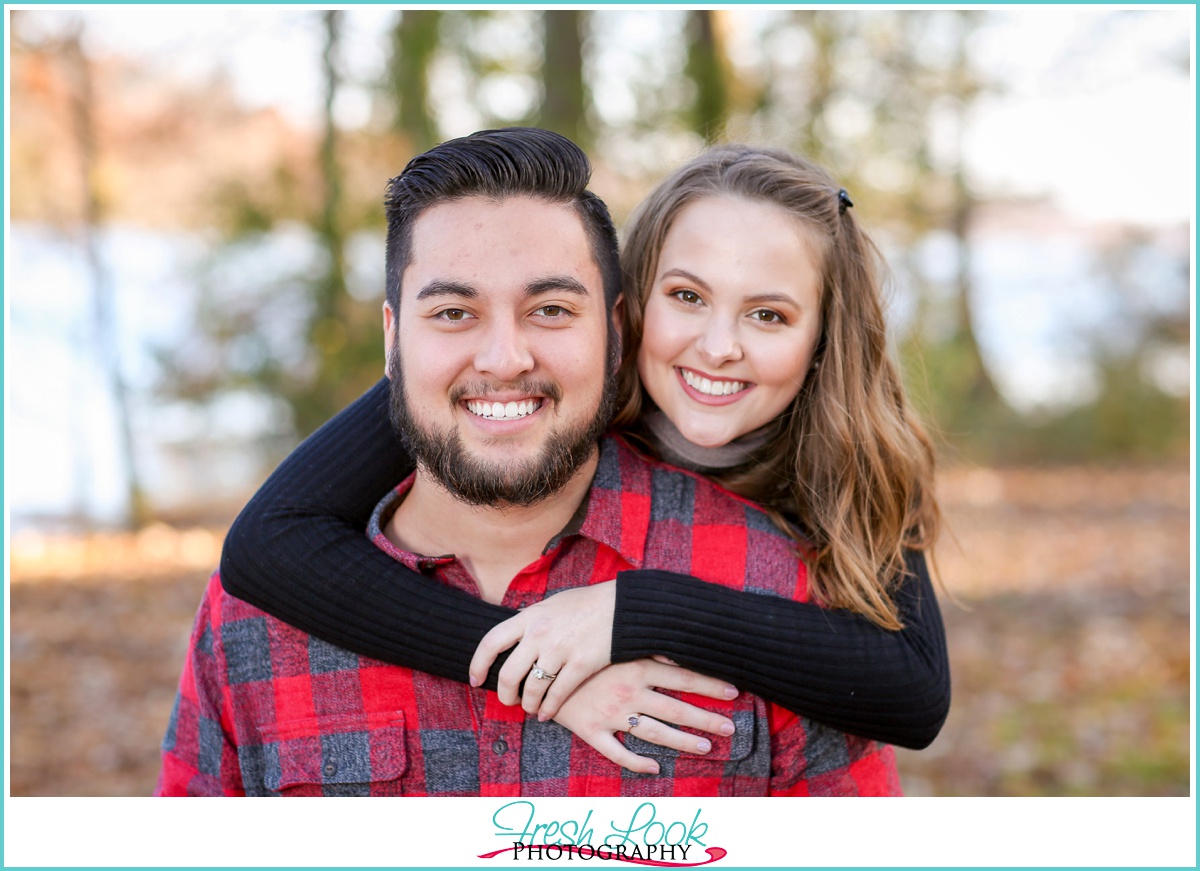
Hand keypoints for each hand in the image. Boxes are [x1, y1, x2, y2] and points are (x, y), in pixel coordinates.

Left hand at [470, 582, 615, 718]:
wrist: (621, 607)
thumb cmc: (585, 605)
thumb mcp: (550, 605)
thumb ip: (531, 621)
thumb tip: (513, 639)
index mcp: (529, 616)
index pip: (491, 642)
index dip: (478, 664)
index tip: (475, 679)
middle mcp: (540, 634)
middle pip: (508, 674)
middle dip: (504, 694)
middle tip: (508, 700)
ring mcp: (560, 650)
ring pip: (532, 689)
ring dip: (527, 704)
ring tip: (529, 708)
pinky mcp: (580, 665)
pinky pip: (557, 695)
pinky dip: (548, 709)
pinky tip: (546, 713)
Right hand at [552, 659, 738, 774]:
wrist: (535, 660)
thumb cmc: (577, 644)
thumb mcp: (612, 639)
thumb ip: (644, 642)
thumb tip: (678, 642)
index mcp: (635, 665)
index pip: (683, 676)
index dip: (710, 685)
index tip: (734, 692)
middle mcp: (627, 691)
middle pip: (676, 709)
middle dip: (706, 719)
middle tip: (731, 728)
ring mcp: (610, 713)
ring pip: (654, 733)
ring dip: (683, 743)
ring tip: (706, 748)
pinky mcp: (590, 730)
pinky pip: (617, 753)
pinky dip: (637, 763)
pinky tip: (655, 768)